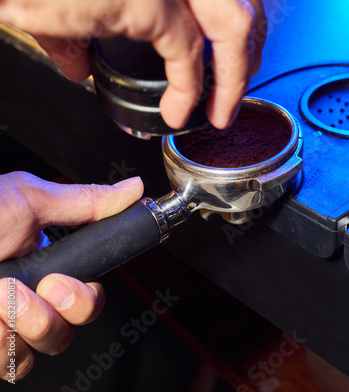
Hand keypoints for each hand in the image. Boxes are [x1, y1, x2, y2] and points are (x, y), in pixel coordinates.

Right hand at [0, 0, 257, 128]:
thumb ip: (82, 28)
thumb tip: (82, 64)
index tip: (227, 39)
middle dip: (249, 37)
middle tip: (240, 75)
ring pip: (234, 20)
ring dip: (234, 72)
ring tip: (222, 107)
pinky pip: (189, 55)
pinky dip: (191, 91)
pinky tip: (178, 111)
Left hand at [0, 171, 143, 380]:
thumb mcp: (28, 201)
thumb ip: (85, 201)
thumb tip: (133, 189)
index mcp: (47, 262)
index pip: (89, 292)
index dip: (85, 296)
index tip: (64, 283)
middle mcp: (32, 296)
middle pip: (73, 327)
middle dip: (58, 311)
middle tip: (39, 288)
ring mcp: (8, 324)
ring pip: (44, 348)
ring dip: (22, 323)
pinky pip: (11, 363)